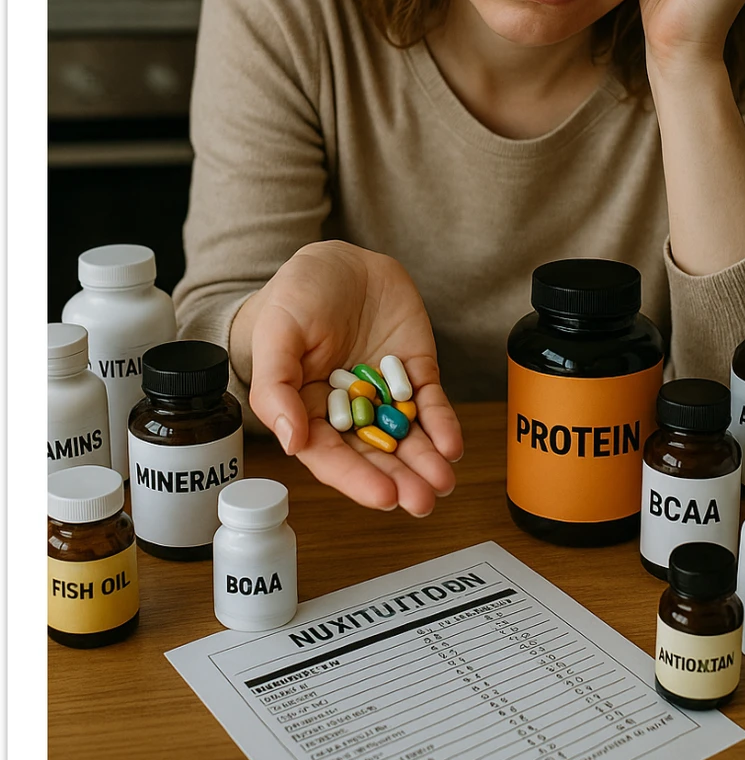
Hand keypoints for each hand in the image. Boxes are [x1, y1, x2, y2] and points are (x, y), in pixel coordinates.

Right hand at [232, 241, 462, 515]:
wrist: (339, 259)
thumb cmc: (296, 296)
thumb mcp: (277, 334)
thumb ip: (277, 387)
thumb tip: (291, 441)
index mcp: (306, 410)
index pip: (331, 455)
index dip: (357, 478)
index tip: (384, 496)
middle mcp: (347, 410)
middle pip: (373, 452)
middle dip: (399, 479)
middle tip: (423, 500)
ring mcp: (384, 392)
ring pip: (406, 435)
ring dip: (425, 461)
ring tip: (443, 483)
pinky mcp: (414, 371)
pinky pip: (429, 402)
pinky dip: (442, 424)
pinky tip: (452, 445)